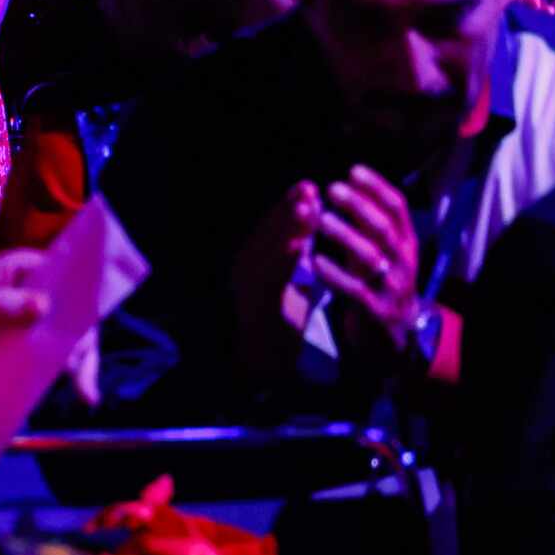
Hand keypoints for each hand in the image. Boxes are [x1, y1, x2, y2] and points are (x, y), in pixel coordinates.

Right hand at [229, 180, 321, 378]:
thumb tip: (310, 219)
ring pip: (267, 251)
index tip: (308, 187)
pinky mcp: (253, 306)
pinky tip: (298, 245)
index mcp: (254, 262)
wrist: (264, 366)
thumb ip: (297, 251)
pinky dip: (282, 260)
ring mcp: (246, 287)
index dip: (289, 206)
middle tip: (308, 187)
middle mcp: (244, 269)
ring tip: (305, 209)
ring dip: (285, 229)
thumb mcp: (292, 280)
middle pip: (267, 233)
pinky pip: (269, 279)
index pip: (272, 228)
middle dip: (287, 209)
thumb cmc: (281, 321)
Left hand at [315, 166, 421, 356]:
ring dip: (345, 235)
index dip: (377, 187)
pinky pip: (357, 291)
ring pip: (371, 257)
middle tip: (332, 188)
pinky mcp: (377, 311)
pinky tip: (317, 262)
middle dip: (359, 206)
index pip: (397, 208)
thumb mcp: (384, 249)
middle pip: (383, 228)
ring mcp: (392, 286)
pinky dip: (336, 275)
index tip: (353, 170)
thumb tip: (350, 180)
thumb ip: (371, 220)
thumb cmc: (382, 280)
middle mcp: (403, 261)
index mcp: (405, 241)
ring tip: (322, 220)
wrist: (395, 334)